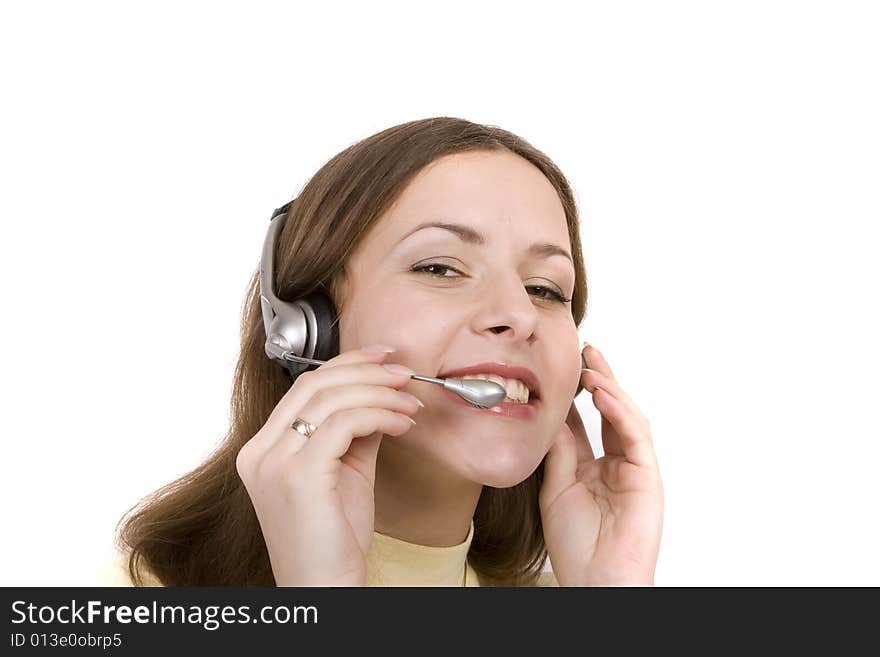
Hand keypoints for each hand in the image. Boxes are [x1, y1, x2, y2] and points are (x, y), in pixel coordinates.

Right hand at [235, 345, 421, 585]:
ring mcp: (274, 464)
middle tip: (402, 372)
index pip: (303, 387)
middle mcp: (260, 453)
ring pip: (331, 399)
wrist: (326, 588)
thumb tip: (380, 394)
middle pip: (314, 385)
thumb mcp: (345, 472)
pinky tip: (401, 424)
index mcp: (263, 450)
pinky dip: (380, 415)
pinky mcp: (298, 476)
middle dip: (365, 371)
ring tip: (410, 402)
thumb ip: (353, 432)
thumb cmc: (334, 539)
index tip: (381, 357)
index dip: (345, 364)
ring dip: (380, 393)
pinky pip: (345, 424)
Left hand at [539, 343, 663, 585]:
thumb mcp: (556, 488)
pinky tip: (603, 394)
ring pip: (627, 418)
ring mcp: (635, 469)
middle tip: (586, 351)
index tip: (562, 369)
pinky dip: (621, 412)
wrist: (594, 580)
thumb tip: (552, 416)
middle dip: (600, 380)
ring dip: (611, 389)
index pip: (586, 422)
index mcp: (593, 468)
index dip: (575, 395)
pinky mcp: (648, 477)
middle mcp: (616, 464)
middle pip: (610, 413)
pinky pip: (636, 436)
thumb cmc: (575, 545)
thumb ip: (558, 452)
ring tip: (591, 367)